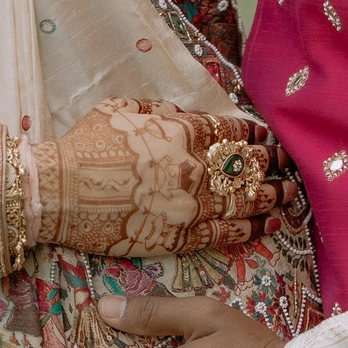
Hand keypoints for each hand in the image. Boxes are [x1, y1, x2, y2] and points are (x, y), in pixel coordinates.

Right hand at [27, 102, 294, 257]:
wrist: (59, 192)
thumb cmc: (85, 145)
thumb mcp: (124, 109)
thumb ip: (164, 111)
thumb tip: (191, 115)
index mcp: (182, 132)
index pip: (231, 133)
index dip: (252, 136)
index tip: (265, 139)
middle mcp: (194, 168)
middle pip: (245, 167)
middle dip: (269, 165)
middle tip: (286, 164)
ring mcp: (190, 205)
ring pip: (244, 201)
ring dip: (271, 196)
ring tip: (289, 193)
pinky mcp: (180, 237)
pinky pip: (225, 233)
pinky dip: (251, 228)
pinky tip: (269, 224)